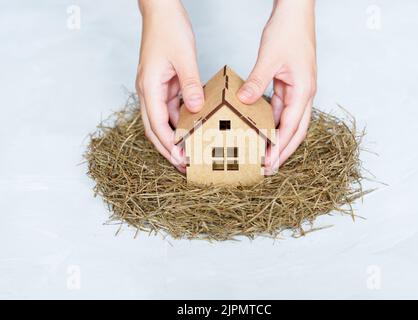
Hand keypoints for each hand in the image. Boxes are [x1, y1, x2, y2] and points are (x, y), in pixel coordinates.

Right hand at [136, 0, 203, 172]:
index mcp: (148, 87)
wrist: (161, 12)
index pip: (156, 124)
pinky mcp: (164, 85)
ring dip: (174, 138)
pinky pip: (171, 108)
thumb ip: (191, 85)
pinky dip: (180, 121)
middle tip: (183, 166)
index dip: (168, 145)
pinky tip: (193, 130)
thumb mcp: (184, 58)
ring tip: (189, 153)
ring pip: (163, 121)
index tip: (180, 160)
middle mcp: (148, 91)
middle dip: (167, 149)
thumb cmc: (168, 30)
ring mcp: (155, 89)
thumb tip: (196, 108)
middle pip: (154, 128)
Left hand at [237, 0, 316, 173]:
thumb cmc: (289, 30)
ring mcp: (298, 90)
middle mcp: (304, 93)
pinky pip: (281, 109)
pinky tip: (260, 131)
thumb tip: (244, 102)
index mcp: (304, 90)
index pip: (292, 126)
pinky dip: (272, 122)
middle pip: (296, 131)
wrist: (296, 12)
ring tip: (263, 155)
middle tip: (268, 168)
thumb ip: (257, 81)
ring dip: (278, 139)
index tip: (268, 162)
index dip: (280, 146)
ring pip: (289, 122)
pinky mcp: (290, 85)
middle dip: (283, 151)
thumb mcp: (269, 57)